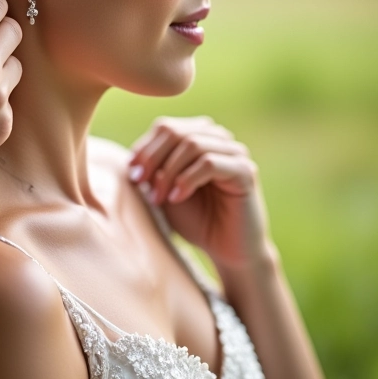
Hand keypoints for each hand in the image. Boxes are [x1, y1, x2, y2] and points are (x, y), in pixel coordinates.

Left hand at [127, 116, 272, 269]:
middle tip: (140, 184)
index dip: (144, 149)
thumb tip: (133, 157)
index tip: (132, 174)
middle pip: (176, 132)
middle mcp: (218, 139)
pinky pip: (209, 163)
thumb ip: (153, 169)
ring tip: (159, 198)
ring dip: (168, 171)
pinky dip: (186, 179)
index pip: (166, 127)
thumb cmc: (196, 219)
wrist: (227, 251)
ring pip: (192, 144)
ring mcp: (234, 152)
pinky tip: (177, 198)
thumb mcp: (165, 190)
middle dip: (153, 158)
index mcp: (199, 137)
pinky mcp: (245, 171)